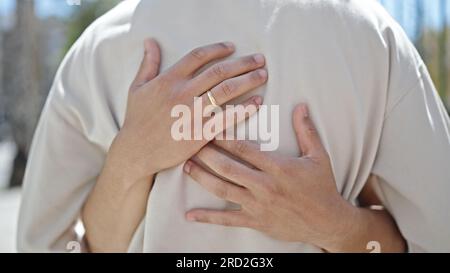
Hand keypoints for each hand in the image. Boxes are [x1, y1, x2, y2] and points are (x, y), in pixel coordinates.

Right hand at [107, 39, 267, 185]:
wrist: (136, 151)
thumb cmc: (137, 119)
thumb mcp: (137, 87)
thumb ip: (148, 63)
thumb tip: (150, 41)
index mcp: (169, 80)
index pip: (198, 56)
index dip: (218, 49)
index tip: (233, 46)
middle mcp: (182, 93)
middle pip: (218, 71)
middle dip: (242, 63)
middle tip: (260, 59)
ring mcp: (192, 113)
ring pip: (226, 91)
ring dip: (248, 80)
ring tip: (263, 74)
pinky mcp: (200, 133)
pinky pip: (227, 118)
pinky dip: (244, 108)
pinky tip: (257, 102)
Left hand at [183, 104, 357, 250]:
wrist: (328, 222)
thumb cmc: (322, 187)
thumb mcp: (319, 156)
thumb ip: (306, 130)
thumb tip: (300, 105)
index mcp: (278, 167)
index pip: (244, 148)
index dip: (223, 135)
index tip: (208, 123)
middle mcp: (264, 185)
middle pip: (227, 166)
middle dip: (206, 153)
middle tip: (188, 141)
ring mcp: (258, 205)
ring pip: (223, 190)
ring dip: (202, 177)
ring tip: (185, 165)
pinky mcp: (255, 221)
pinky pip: (227, 220)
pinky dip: (208, 217)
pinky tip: (190, 215)